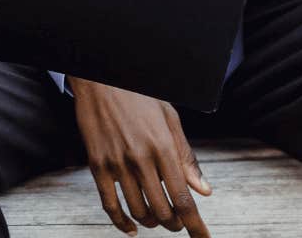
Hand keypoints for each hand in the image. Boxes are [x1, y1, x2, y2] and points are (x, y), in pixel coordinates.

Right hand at [67, 77, 211, 236]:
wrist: (101, 78)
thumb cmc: (139, 96)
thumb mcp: (170, 119)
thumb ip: (187, 158)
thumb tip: (204, 191)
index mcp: (163, 147)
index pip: (183, 198)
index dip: (195, 225)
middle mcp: (140, 159)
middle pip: (162, 211)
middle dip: (175, 224)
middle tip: (179, 222)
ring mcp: (117, 164)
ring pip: (138, 211)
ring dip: (152, 223)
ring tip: (158, 219)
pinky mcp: (97, 166)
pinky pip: (109, 205)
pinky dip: (121, 223)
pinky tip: (131, 228)